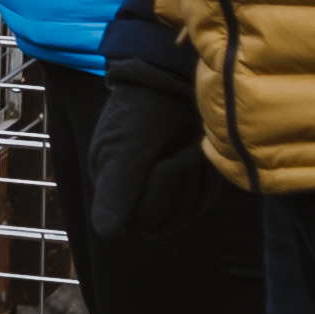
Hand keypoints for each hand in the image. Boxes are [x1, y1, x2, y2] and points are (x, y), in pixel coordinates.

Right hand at [84, 59, 228, 244]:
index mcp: (109, 183)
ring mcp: (157, 191)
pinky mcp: (182, 187)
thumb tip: (106, 231)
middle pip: (158, 224)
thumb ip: (118, 186)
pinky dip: (208, 185)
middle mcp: (129, 193)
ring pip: (182, 218)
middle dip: (180, 189)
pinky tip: (205, 158)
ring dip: (197, 185)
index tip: (169, 163)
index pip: (128, 221)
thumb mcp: (130, 143)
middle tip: (187, 152)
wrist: (174, 82)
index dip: (154, 200)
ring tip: (195, 150)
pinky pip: (199, 206)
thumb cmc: (146, 106)